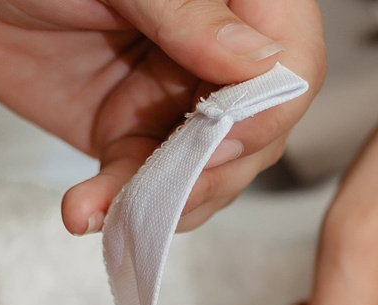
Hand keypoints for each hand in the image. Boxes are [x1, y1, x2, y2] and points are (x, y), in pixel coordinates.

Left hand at [0, 0, 325, 237]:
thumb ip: (185, 12)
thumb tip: (259, 60)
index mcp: (236, 0)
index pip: (293, 61)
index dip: (269, 109)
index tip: (225, 137)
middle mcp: (221, 53)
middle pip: (261, 130)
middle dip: (215, 170)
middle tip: (168, 188)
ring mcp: (183, 99)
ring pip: (212, 171)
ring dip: (165, 200)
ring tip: (109, 208)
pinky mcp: (136, 135)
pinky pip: (149, 185)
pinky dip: (120, 206)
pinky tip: (85, 211)